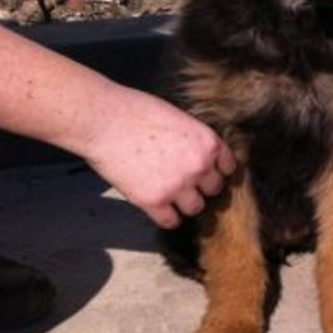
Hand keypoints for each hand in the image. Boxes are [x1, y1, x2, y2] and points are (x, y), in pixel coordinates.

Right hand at [80, 86, 235, 228]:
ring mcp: (178, 186)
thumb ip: (195, 141)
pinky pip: (171, 221)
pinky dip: (166, 217)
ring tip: (170, 195)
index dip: (215, 171)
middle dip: (201, 187)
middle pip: (215, 190)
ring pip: (196, 208)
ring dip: (185, 204)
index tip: (206, 173)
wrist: (103, 120)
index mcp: (209, 143)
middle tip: (185, 183)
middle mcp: (199, 167)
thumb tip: (202, 157)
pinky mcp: (154, 201)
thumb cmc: (136, 111)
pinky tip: (158, 208)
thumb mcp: (180, 118)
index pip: (229, 168)